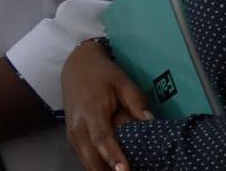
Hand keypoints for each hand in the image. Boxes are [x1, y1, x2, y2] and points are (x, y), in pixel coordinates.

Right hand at [63, 40, 151, 170]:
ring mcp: (72, 134)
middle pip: (90, 158)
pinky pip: (84, 159)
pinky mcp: (72, 139)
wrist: (76, 65)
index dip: (113, 156)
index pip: (102, 138)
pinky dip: (97, 168)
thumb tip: (153, 124)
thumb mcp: (123, 83)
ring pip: (86, 163)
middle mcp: (77, 126)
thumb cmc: (102, 74)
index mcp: (91, 111)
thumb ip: (137, 104)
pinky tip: (111, 170)